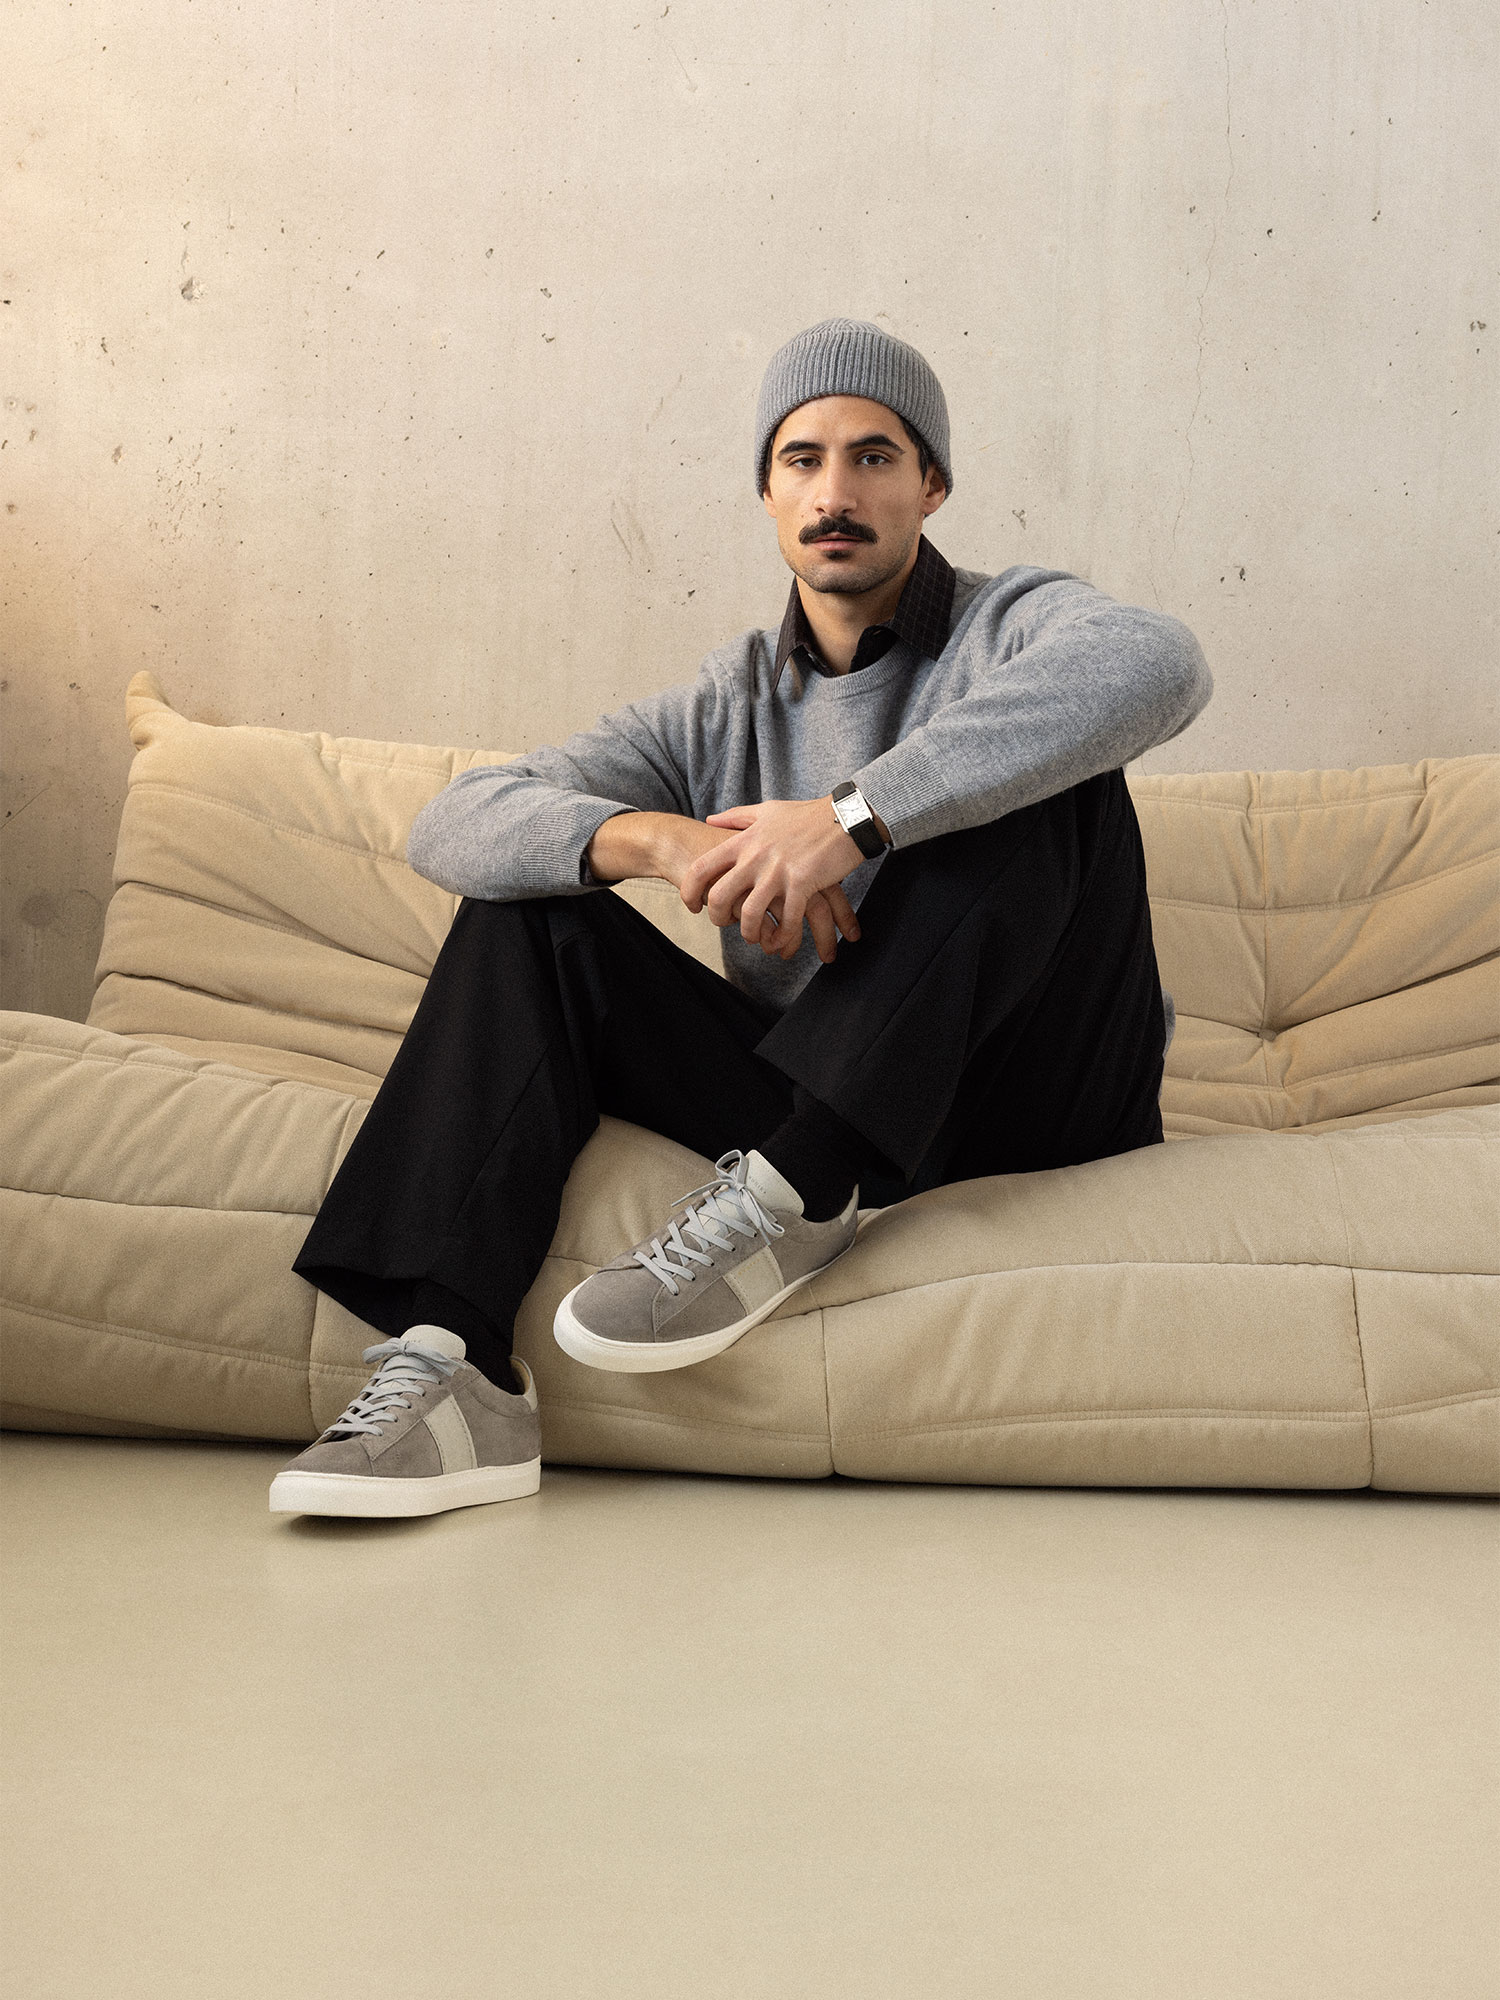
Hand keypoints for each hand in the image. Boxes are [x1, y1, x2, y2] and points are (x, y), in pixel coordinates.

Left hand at [681, 797, 866, 962]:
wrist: (846, 818)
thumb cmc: (806, 816)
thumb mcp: (766, 811)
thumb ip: (736, 817)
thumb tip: (711, 819)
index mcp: (744, 841)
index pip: (702, 868)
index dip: (689, 891)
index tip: (692, 905)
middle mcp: (756, 857)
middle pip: (719, 897)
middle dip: (717, 919)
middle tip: (725, 926)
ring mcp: (778, 871)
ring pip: (750, 915)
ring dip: (750, 934)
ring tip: (756, 938)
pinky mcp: (802, 883)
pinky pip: (787, 919)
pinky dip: (783, 936)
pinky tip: (783, 942)